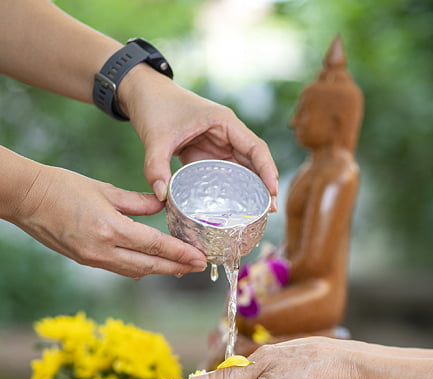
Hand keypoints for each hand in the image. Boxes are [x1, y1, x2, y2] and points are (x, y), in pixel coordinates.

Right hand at [10, 161, 206, 278]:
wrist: (25, 198)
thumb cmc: (63, 186)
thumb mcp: (105, 190)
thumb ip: (138, 203)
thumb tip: (163, 208)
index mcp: (110, 229)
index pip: (155, 246)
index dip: (180, 254)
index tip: (199, 258)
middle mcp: (103, 250)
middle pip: (150, 265)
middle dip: (178, 267)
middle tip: (200, 266)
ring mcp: (93, 259)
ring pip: (136, 270)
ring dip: (161, 270)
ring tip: (182, 267)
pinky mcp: (86, 261)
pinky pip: (120, 269)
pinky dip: (140, 267)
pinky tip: (153, 264)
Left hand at [119, 68, 278, 208]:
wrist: (143, 94)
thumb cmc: (155, 106)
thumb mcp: (155, 136)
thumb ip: (155, 166)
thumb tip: (162, 196)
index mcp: (224, 122)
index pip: (256, 147)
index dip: (267, 170)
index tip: (272, 192)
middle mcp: (228, 134)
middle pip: (256, 161)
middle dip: (265, 185)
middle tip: (270, 211)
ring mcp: (220, 145)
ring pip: (244, 169)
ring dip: (253, 190)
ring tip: (259, 214)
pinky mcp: (209, 155)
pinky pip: (228, 174)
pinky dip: (235, 190)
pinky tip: (237, 208)